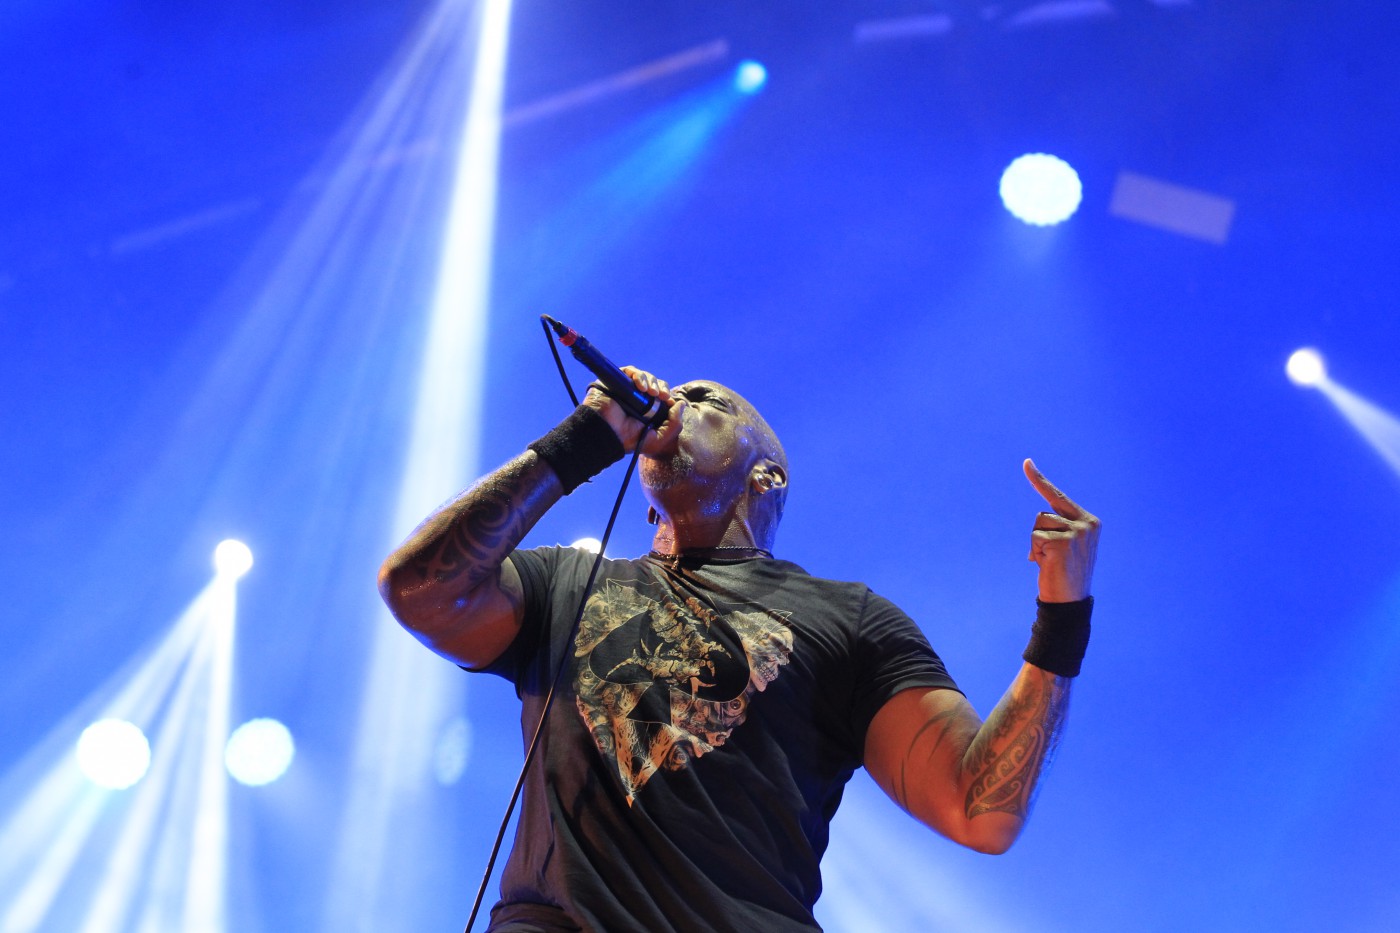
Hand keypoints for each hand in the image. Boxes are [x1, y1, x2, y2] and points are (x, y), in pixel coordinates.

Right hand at [582, 366, 686, 454]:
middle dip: (661, 387)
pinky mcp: (616, 381)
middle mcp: (637, 398)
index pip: (661, 395)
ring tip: (651, 392)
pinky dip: (637, 375)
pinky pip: (628, 371)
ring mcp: (626, 389)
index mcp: (648, 409)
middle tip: (662, 396)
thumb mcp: (659, 439)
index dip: (667, 394)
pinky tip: (640, 386)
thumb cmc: (631, 441)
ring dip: (651, 381)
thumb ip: (675, 424)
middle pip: (654, 383)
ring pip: (643, 376)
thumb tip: (682, 404)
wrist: (609, 436)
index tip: (669, 401)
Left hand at [1023, 459, 1099, 601]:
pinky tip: (1048, 565)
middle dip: (1038, 535)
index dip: (1039, 480)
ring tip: (1050, 562)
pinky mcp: (1064, 542)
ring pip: (1037, 525)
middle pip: (1043, 514)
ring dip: (1037, 545)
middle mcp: (1086, 523)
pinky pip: (1035, 538)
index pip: (1058, 497)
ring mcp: (1077, 532)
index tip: (1026, 462)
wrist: (1070, 602)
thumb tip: (1041, 519)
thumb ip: (1059, 528)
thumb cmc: (1064, 574)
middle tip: (1049, 558)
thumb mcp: (1067, 546)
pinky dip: (1035, 553)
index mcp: (1089, 522)